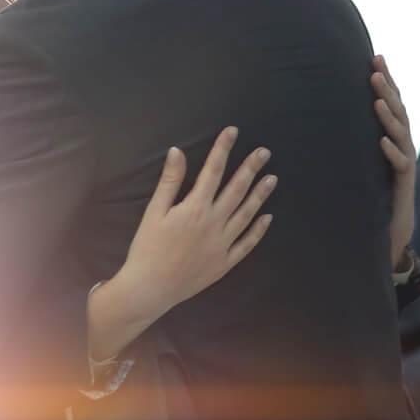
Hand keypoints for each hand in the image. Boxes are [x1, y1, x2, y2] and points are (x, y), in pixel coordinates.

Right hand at [88, 127, 275, 360]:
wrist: (149, 288)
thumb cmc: (146, 248)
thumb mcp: (154, 211)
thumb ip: (170, 181)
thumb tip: (177, 151)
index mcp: (195, 208)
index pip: (213, 171)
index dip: (223, 149)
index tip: (233, 131)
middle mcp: (213, 223)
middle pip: (236, 189)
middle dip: (250, 168)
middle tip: (264, 152)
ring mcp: (222, 244)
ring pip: (246, 214)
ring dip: (260, 195)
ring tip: (272, 178)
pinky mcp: (224, 262)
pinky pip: (247, 244)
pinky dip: (258, 230)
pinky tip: (268, 217)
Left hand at [372, 54, 415, 269]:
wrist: (393, 226)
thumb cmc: (376, 189)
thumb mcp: (365, 157)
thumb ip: (359, 136)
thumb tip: (331, 111)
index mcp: (394, 135)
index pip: (392, 101)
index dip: (387, 79)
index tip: (375, 57)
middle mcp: (403, 144)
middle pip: (398, 111)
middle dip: (387, 89)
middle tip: (375, 69)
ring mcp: (405, 162)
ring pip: (401, 134)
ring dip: (388, 116)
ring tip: (376, 99)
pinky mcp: (403, 182)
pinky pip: (399, 164)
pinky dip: (391, 152)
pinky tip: (381, 142)